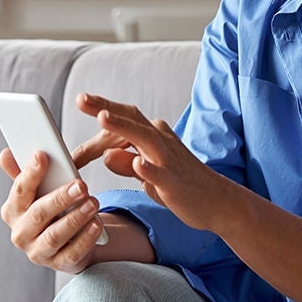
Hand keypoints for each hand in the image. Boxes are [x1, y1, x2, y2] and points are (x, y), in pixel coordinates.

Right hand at [0, 149, 104, 273]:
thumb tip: (5, 154)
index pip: (19, 191)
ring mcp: (38, 252)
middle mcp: (21, 233)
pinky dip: (85, 239)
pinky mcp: (59, 264)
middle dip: (60, 198)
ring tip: (92, 203)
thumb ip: (25, 173)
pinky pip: (72, 253)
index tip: (42, 156)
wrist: (67, 241)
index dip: (30, 174)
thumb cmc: (51, 209)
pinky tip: (96, 224)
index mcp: (13, 211)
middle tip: (81, 185)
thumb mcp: (39, 191)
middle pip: (39, 214)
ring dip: (75, 218)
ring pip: (54, 236)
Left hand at [73, 94, 234, 231]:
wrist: (219, 202)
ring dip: (124, 127)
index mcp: (154, 137)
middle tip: (82, 99)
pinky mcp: (175, 183)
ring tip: (102, 117)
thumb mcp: (148, 174)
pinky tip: (137, 163)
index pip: (126, 119)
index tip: (82, 100)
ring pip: (145, 139)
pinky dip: (149, 168)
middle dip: (107, 108)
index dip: (103, 110)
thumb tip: (106, 155)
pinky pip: (160, 174)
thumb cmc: (181, 185)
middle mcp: (162, 142)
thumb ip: (127, 163)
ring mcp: (169, 161)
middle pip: (132, 120)